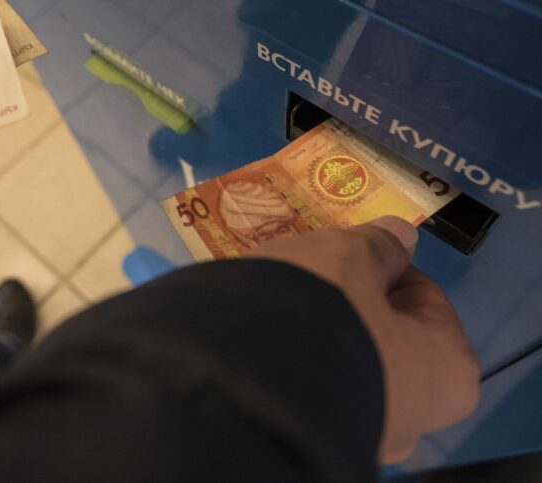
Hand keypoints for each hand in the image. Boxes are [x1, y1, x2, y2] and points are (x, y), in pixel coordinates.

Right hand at [246, 216, 479, 463]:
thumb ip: (380, 246)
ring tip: (279, 307)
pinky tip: (264, 340)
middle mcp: (415, 419)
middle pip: (385, 337)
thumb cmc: (320, 314)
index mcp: (448, 373)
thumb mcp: (349, 258)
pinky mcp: (312, 447)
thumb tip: (401, 238)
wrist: (240, 387)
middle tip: (311, 279)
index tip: (346, 254)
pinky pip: (313, 393)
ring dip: (319, 334)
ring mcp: (363, 439)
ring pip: (345, 366)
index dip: (383, 266)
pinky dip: (296, 365)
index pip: (423, 297)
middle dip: (350, 304)